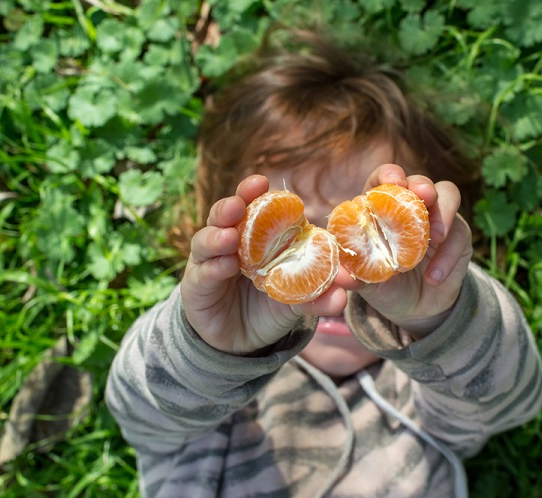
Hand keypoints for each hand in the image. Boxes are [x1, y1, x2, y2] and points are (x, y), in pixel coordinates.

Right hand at [180, 175, 347, 353]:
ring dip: (217, 236)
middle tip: (240, 204)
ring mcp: (209, 262)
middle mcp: (229, 242)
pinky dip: (213, 267)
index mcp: (255, 236)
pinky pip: (203, 273)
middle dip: (231, 205)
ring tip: (229, 237)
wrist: (242, 343)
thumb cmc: (269, 308)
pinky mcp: (197, 286)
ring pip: (206, 240)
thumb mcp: (296, 302)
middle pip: (225, 215)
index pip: (253, 206)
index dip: (253, 192)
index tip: (261, 183)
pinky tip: (225, 266)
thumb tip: (344, 294)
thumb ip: (317, 295)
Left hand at [339, 164, 472, 337]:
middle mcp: (411, 208)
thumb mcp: (367, 283)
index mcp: (382, 210)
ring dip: (443, 211)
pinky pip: (459, 235)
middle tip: (423, 195)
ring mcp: (437, 218)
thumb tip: (340, 275)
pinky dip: (447, 256)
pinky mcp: (457, 237)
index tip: (394, 181)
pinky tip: (434, 277)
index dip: (388, 174)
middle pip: (420, 181)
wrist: (415, 311)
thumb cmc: (385, 287)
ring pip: (448, 195)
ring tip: (435, 238)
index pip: (383, 180)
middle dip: (422, 185)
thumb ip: (354, 275)